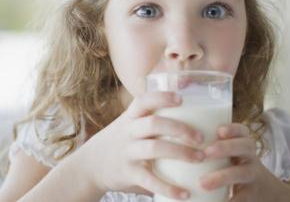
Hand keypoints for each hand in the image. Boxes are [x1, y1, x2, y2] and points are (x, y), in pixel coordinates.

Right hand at [76, 92, 204, 199]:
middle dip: (180, 128)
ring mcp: (127, 152)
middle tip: (201, 137)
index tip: (181, 99)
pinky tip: (185, 193)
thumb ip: (151, 122)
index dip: (162, 97)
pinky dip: (169, 188)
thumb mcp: (128, 126)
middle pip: (154, 123)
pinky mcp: (128, 173)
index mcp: (130, 118)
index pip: (143, 100)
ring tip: (200, 158)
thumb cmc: (119, 143)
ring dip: (180, 152)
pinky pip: (150, 181)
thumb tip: (192, 120)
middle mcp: (128, 132)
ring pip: (154, 148)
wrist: (89, 166)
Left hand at [199, 123, 289, 201]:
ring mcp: (252, 176)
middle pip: (246, 146)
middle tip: (206, 153)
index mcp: (242, 144)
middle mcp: (250, 157)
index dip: (233, 128)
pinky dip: (230, 200)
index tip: (219, 130)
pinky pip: (242, 198)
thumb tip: (166, 139)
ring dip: (222, 177)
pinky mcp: (251, 195)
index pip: (242, 130)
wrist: (264, 192)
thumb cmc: (233, 166)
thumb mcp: (227, 153)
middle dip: (226, 148)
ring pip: (243, 173)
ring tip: (202, 183)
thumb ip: (205, 145)